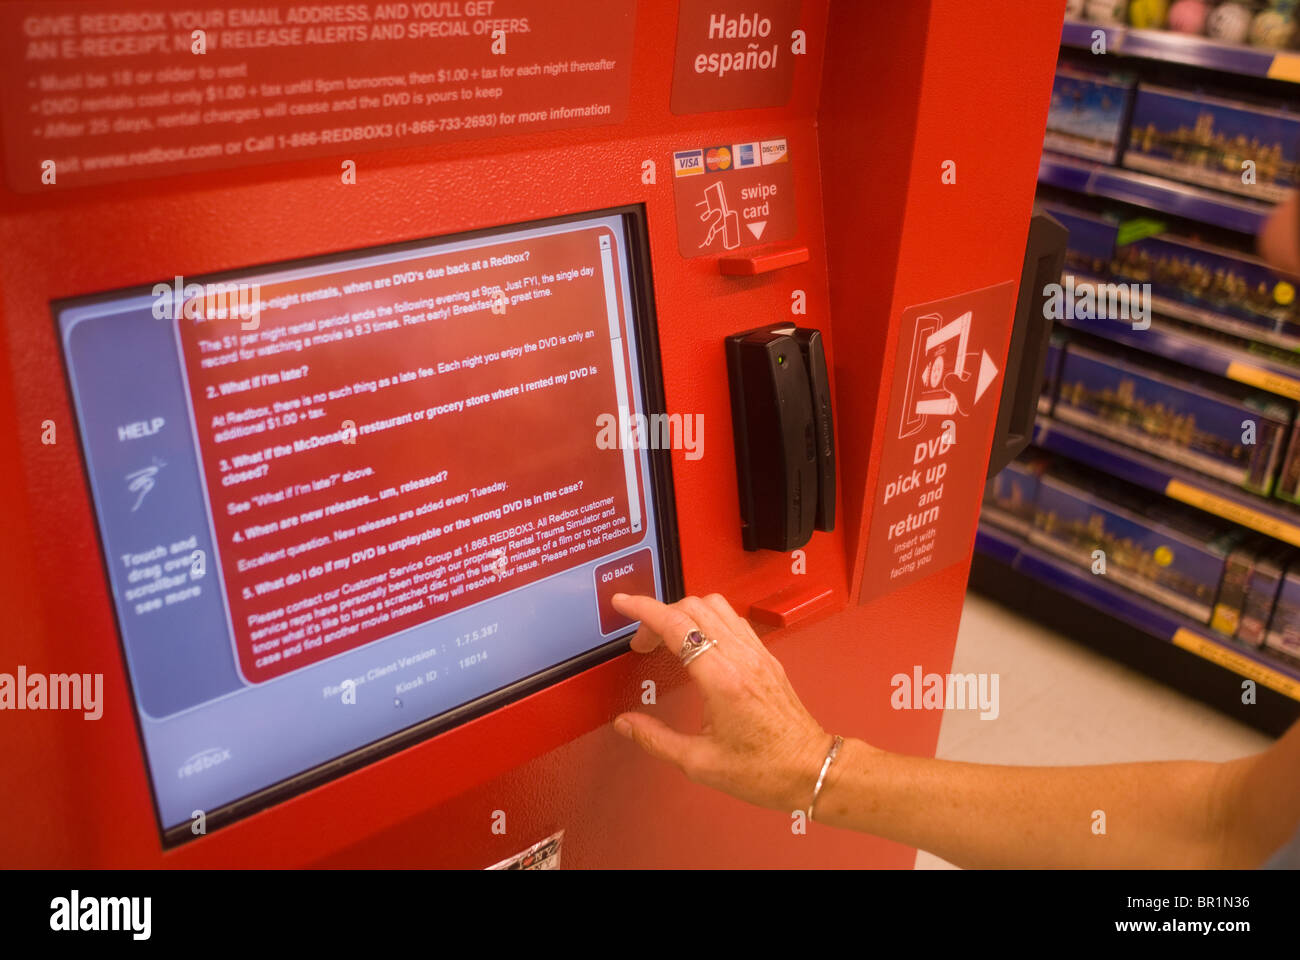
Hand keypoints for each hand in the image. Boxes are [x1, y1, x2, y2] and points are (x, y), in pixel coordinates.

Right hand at [611, 592, 833, 813]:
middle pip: (693, 607)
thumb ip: (657, 739)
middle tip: (643, 640)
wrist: (810, 769)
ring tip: (668, 636)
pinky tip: (699, 642)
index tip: (624, 603)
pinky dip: (708, 620)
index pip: (676, 625)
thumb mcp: (700, 762)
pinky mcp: (767, 657)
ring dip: (685, 612)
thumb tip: (628, 724)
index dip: (644, 609)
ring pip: (715, 605)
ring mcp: (757, 654)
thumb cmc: (766, 769)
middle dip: (659, 614)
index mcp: (723, 680)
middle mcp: (742, 658)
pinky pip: (733, 620)